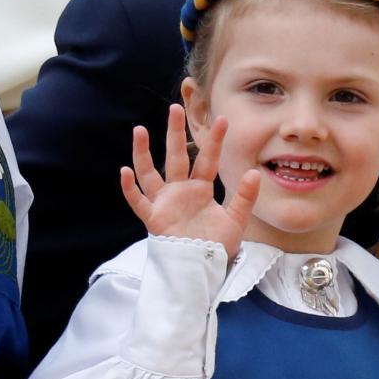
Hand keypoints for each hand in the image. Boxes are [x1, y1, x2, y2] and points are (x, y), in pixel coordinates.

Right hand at [119, 107, 259, 258]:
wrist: (202, 270)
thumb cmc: (216, 246)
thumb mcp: (236, 220)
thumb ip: (244, 197)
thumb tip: (254, 172)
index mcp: (200, 189)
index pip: (207, 160)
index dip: (214, 141)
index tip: (222, 119)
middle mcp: (180, 191)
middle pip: (176, 157)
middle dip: (175, 133)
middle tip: (174, 108)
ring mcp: (165, 203)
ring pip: (150, 173)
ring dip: (143, 152)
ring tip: (140, 130)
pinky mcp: (154, 218)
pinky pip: (138, 201)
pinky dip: (129, 188)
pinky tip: (124, 171)